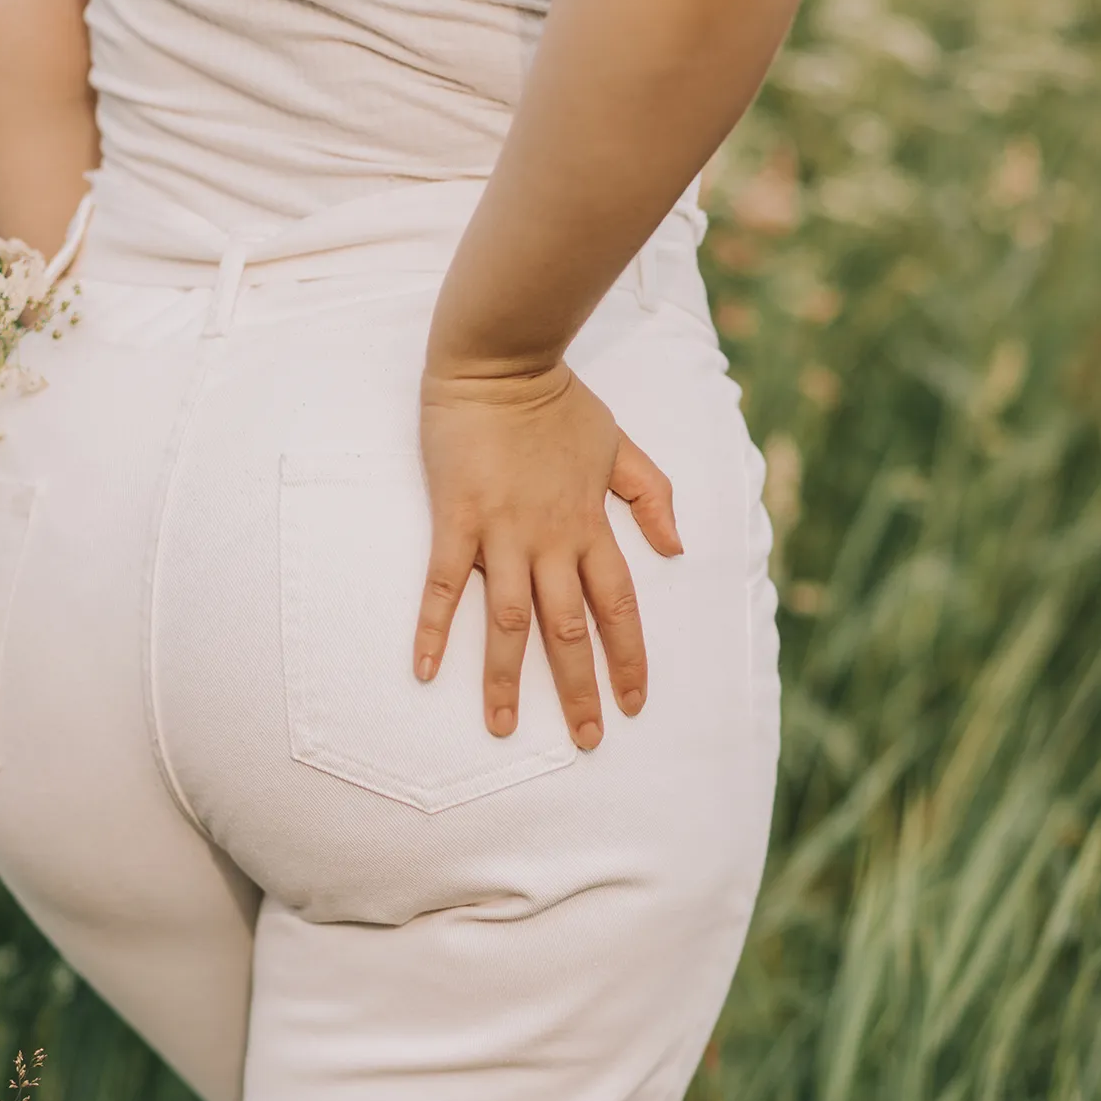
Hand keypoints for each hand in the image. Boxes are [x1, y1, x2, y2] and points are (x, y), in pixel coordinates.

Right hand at [412, 359, 683, 749]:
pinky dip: (432, 627)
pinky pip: (442, 584)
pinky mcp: (455, 519)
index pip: (619, 607)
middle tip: (585, 740)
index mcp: (590, 526)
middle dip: (579, 690)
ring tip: (503, 728)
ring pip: (508, 621)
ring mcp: (500, 532)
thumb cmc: (558, 400)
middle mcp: (550, 540)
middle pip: (569, 629)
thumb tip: (676, 547)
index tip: (635, 702)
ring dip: (506, 677)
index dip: (630, 657)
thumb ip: (651, 495)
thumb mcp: (620, 443)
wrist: (501, 360)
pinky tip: (424, 669)